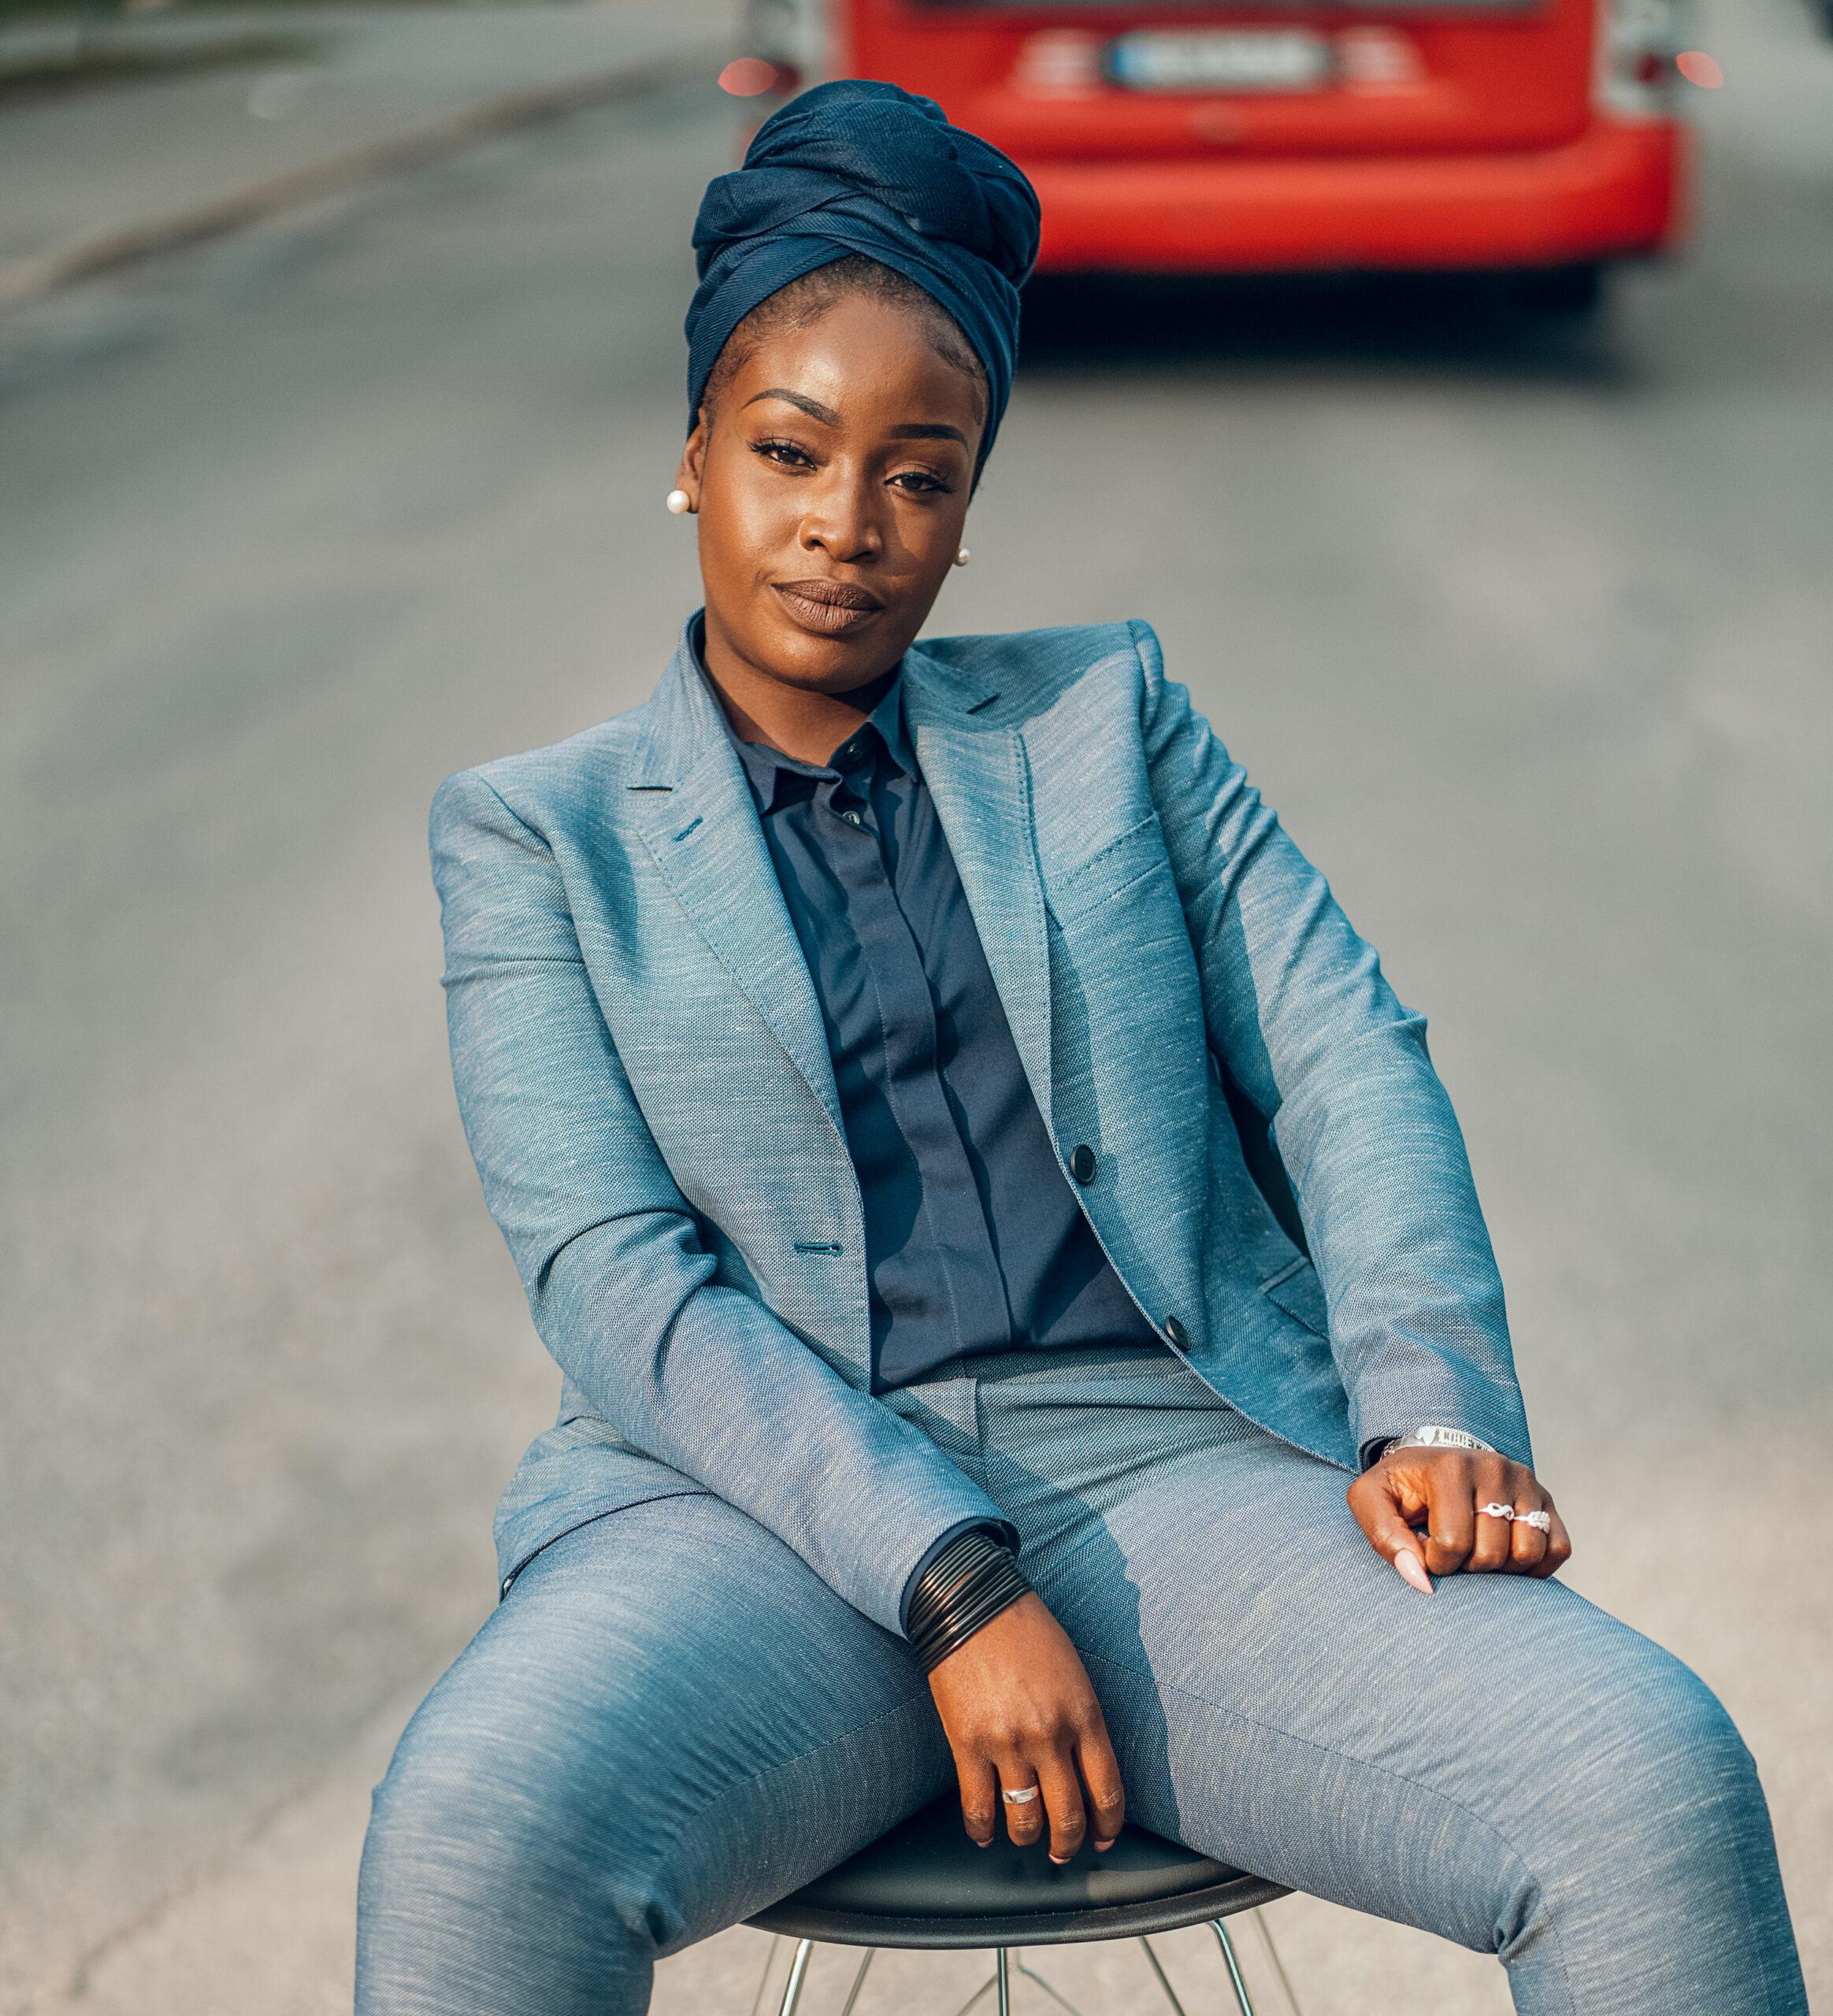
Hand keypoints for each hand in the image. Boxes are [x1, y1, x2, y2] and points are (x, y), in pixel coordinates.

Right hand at [924, 1590, 1125, 1862]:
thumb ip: (1082, 1719)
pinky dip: (982, 1829)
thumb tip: (1084, 1768)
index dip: (1107, 1825)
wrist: (972, 1605)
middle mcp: (1049, 1735)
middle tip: (1064, 1852)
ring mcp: (1007, 1742)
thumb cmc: (1027, 1631)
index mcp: (1083, 1714)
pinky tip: (984, 1835)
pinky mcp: (967, 1743)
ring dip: (1027, 1838)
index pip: (1107, 1790)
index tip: (1102, 1838)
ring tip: (1025, 1839)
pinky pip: (978, 1805)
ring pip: (1024, 1818)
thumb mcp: (1074, 1671)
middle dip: (1069, 1844)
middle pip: (1068, 1814)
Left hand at [1347, 1445, 1572, 1591]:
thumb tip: (1420, 1580)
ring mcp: (1526, 1482)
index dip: (1436, 1562)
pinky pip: (1557, 1550)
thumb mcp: (1371, 1500)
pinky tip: (1505, 1554)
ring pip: (1527, 1554)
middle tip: (1452, 1550)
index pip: (1453, 1543)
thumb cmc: (1401, 1487)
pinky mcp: (1547, 1500)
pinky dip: (1533, 1565)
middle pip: (1492, 1554)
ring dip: (1501, 1568)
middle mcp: (1494, 1468)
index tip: (1425, 1548)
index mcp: (1450, 1467)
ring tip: (1477, 1549)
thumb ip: (1384, 1537)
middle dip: (1467, 1566)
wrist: (1433, 1461)